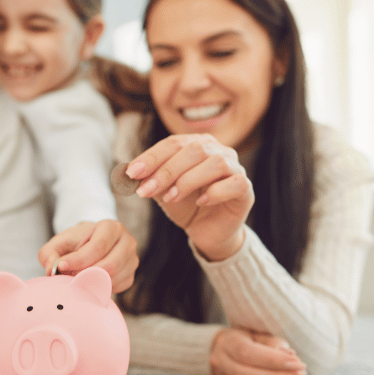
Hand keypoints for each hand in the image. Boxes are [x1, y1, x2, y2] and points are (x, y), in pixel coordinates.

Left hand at [37, 220, 138, 292]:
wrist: (92, 244)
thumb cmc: (76, 242)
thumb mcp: (60, 242)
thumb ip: (49, 253)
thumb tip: (51, 269)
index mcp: (111, 227)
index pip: (98, 246)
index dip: (79, 259)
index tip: (61, 266)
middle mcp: (127, 242)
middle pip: (110, 265)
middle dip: (86, 274)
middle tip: (68, 276)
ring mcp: (132, 260)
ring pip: (113, 279)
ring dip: (91, 283)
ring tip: (76, 278)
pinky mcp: (130, 276)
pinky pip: (115, 288)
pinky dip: (99, 288)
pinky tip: (89, 282)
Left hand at [127, 134, 253, 261]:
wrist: (207, 231)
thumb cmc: (185, 206)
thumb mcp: (162, 191)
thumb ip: (149, 179)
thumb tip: (127, 172)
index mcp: (197, 145)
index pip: (173, 143)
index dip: (151, 157)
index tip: (132, 173)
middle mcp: (219, 151)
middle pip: (193, 150)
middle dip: (166, 171)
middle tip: (146, 191)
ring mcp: (235, 168)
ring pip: (215, 163)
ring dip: (188, 181)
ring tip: (171, 198)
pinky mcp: (245, 189)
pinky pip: (235, 183)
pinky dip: (215, 192)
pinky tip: (201, 202)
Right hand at [209, 328, 308, 374]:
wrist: (221, 346)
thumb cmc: (245, 337)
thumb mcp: (258, 333)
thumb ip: (272, 343)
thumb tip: (291, 357)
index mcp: (227, 341)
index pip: (249, 353)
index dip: (274, 360)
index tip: (298, 364)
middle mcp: (220, 360)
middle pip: (247, 374)